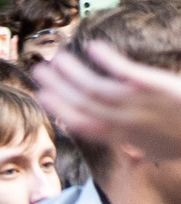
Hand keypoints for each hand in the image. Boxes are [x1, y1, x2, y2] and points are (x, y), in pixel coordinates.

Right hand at [34, 44, 180, 160]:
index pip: (82, 124)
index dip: (59, 110)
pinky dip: (106, 60)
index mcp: (124, 138)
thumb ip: (142, 151)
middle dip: (58, 86)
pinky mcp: (154, 86)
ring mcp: (139, 104)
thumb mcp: (162, 152)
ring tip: (59, 58)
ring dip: (73, 72)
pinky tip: (94, 47)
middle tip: (40, 70)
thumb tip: (133, 155)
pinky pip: (124, 71)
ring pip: (96, 88)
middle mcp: (126, 122)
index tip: (43, 96)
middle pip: (83, 104)